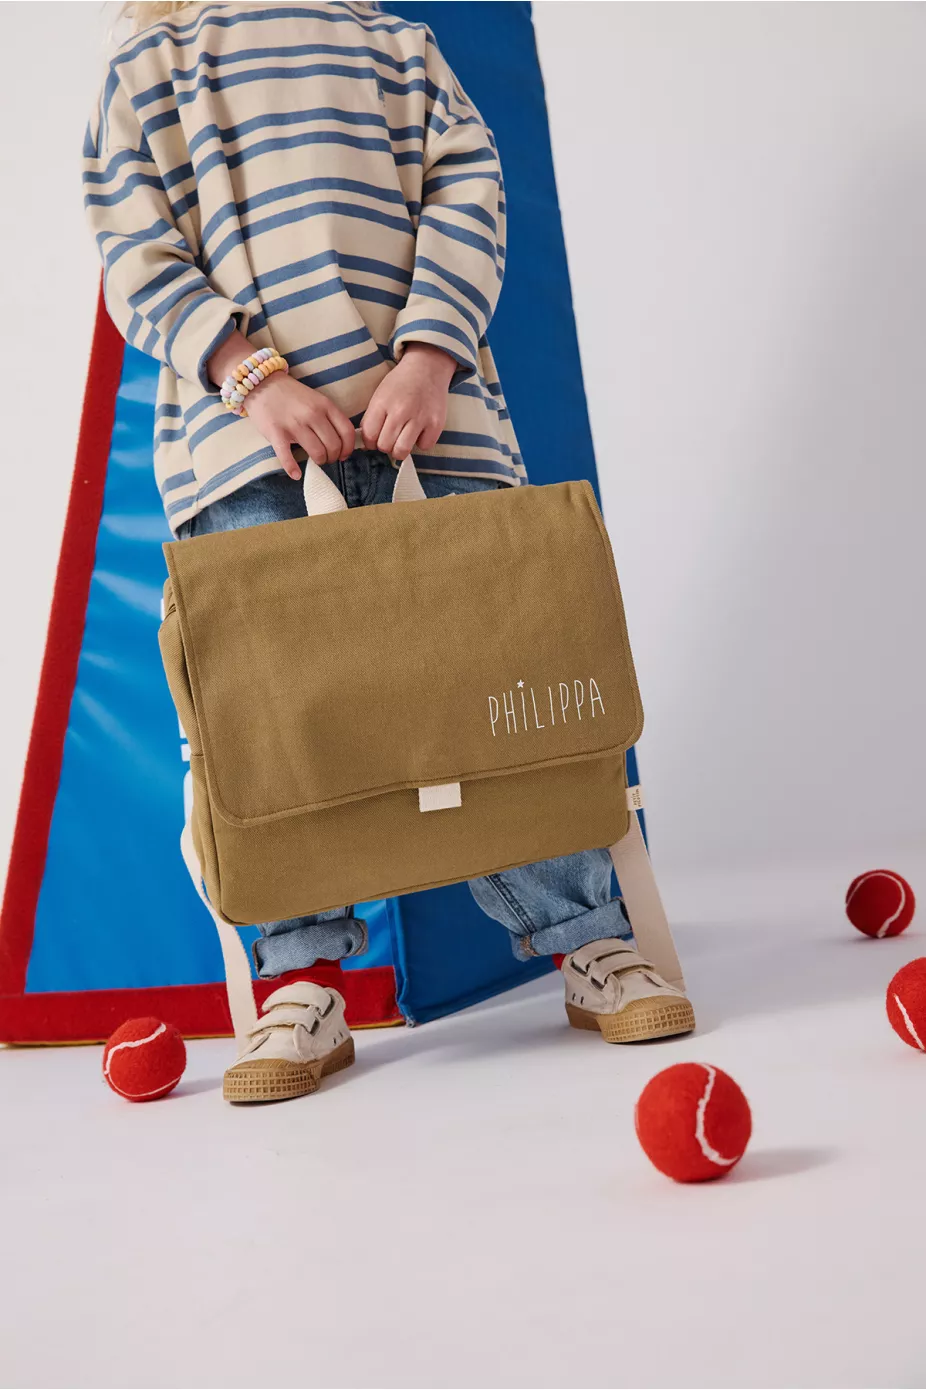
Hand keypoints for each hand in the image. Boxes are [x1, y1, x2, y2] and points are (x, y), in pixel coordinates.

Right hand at [244, 372, 354, 478]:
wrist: (263, 383)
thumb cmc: (292, 395)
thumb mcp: (316, 399)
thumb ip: (329, 416)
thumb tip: (341, 441)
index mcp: (325, 405)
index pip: (347, 431)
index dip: (348, 448)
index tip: (343, 455)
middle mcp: (313, 414)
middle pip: (334, 445)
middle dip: (333, 457)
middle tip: (327, 458)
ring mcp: (294, 424)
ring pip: (317, 452)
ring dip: (319, 462)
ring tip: (316, 461)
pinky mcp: (276, 432)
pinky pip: (287, 456)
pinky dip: (292, 469)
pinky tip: (296, 475)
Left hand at [360, 343, 455, 457]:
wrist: (427, 367)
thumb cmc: (401, 383)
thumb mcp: (380, 394)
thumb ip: (372, 418)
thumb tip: (367, 443)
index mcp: (382, 403)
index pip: (369, 436)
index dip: (370, 442)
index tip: (374, 439)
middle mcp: (400, 411)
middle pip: (384, 446)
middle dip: (385, 445)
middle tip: (390, 437)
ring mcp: (419, 418)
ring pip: (402, 451)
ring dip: (400, 449)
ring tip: (402, 439)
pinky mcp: (436, 424)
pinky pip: (424, 446)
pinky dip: (421, 442)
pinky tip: (420, 431)